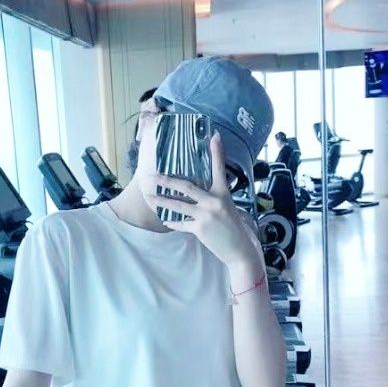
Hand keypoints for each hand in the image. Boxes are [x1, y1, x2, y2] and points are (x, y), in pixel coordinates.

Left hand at [143, 131, 259, 270]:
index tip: (214, 136)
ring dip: (161, 201)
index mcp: (223, 193)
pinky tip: (164, 219)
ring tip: (148, 197)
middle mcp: (214, 201)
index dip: (217, 152)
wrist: (239, 250)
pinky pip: (180, 224)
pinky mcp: (199, 229)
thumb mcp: (229, 207)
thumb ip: (214, 198)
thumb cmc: (234, 228)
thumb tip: (201, 191)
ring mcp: (205, 215)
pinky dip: (172, 222)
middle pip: (186, 186)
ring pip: (177, 205)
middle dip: (167, 181)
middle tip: (152, 176)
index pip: (219, 169)